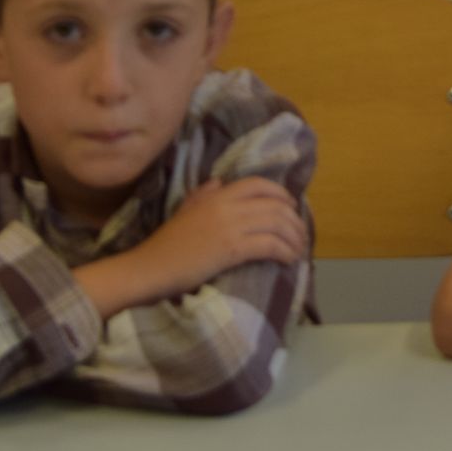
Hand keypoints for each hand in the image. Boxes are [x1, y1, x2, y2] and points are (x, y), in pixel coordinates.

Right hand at [134, 178, 307, 296]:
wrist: (150, 267)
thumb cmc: (167, 243)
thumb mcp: (185, 210)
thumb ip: (203, 195)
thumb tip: (218, 183)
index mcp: (217, 195)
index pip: (258, 184)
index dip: (280, 193)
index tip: (291, 206)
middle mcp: (227, 205)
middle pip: (274, 205)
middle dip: (294, 220)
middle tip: (301, 234)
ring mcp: (230, 226)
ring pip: (276, 223)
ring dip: (294, 237)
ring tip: (299, 249)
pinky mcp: (232, 249)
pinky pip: (269, 245)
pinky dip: (285, 251)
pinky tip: (289, 259)